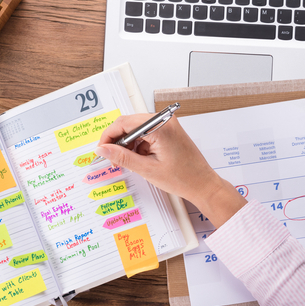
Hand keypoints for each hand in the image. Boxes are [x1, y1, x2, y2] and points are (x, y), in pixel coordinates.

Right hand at [95, 114, 246, 227]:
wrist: (203, 184)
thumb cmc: (183, 178)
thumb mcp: (147, 169)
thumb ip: (122, 157)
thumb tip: (103, 149)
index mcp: (160, 127)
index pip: (124, 123)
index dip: (108, 136)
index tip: (101, 150)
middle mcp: (164, 121)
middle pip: (129, 123)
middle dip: (118, 141)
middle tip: (112, 158)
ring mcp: (167, 125)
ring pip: (136, 129)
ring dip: (128, 144)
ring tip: (129, 162)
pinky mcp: (168, 131)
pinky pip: (146, 133)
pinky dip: (139, 145)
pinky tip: (140, 159)